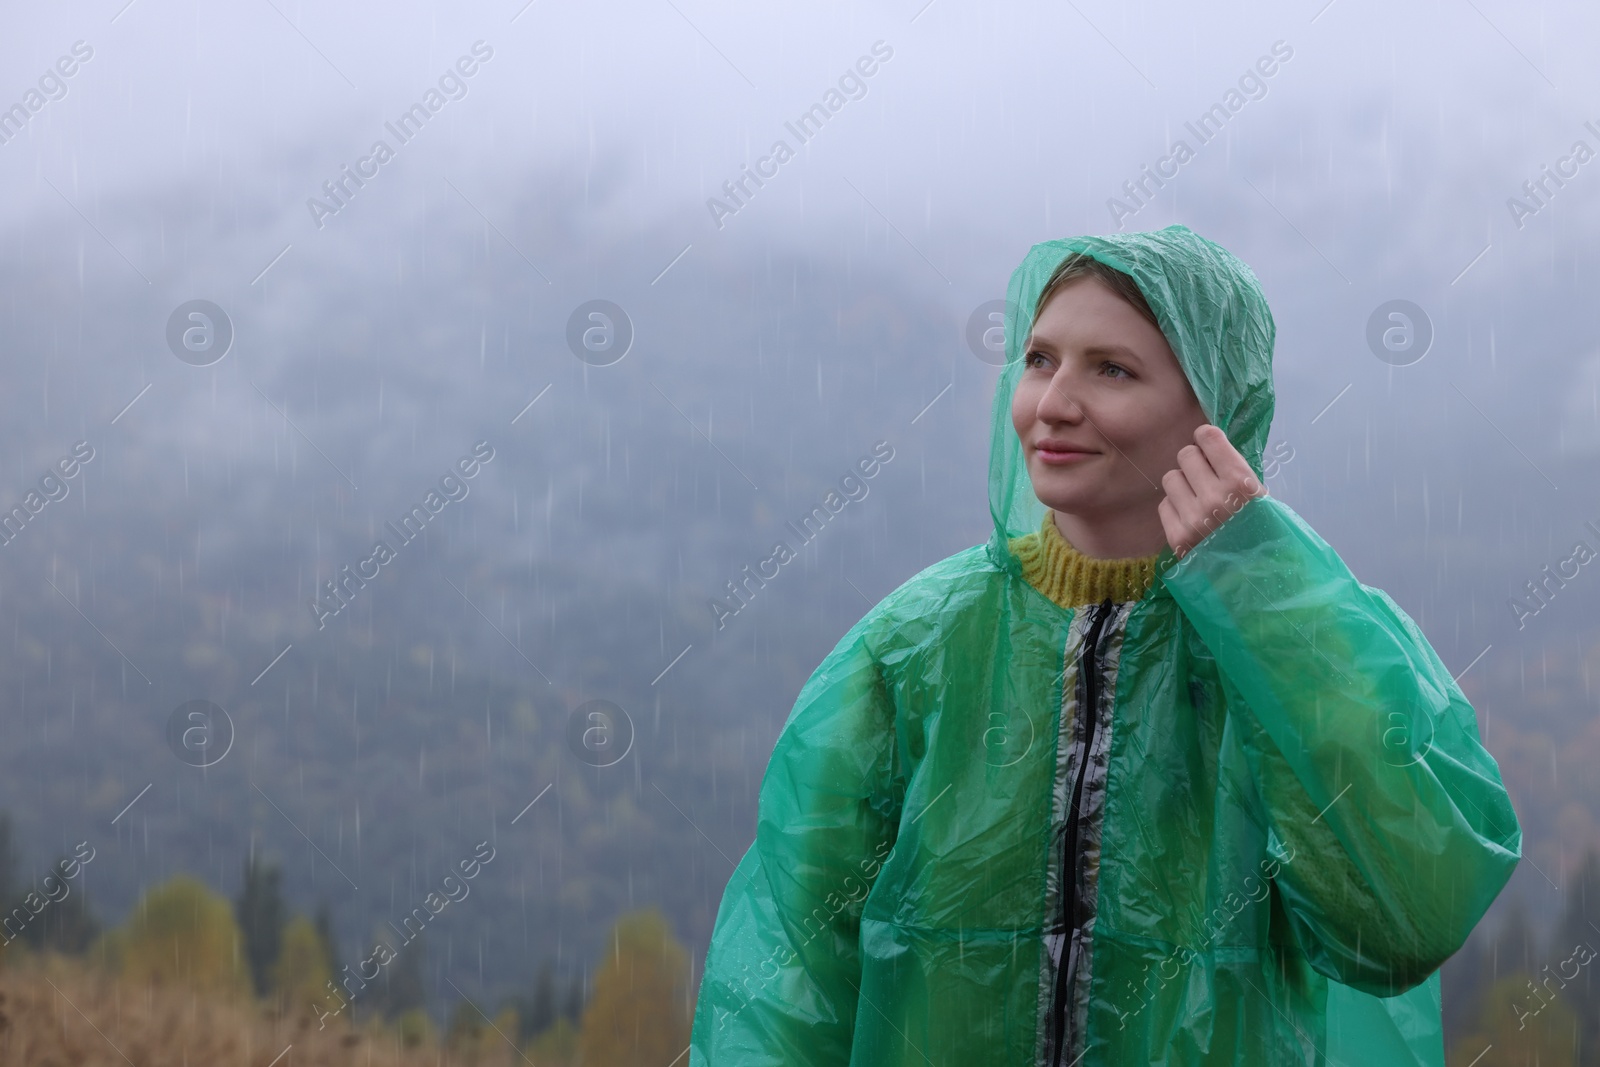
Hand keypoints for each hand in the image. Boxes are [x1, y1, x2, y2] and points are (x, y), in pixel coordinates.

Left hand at [1157, 424, 1267, 558]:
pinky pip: (1164, 505)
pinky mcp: (1177, 537)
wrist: (1258, 578)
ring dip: (1182, 485)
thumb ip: (1235, 470)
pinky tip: (1190, 519)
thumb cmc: (1264, 532)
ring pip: (1170, 478)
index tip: (1208, 447)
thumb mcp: (1261, 496)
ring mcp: (1193, 518)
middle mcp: (1214, 497)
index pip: (1208, 437)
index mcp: (1241, 482)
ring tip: (1197, 500)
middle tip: (1204, 477)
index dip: (1206, 440)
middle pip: (1185, 455)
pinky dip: (1175, 509)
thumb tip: (1209, 446)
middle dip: (1194, 463)